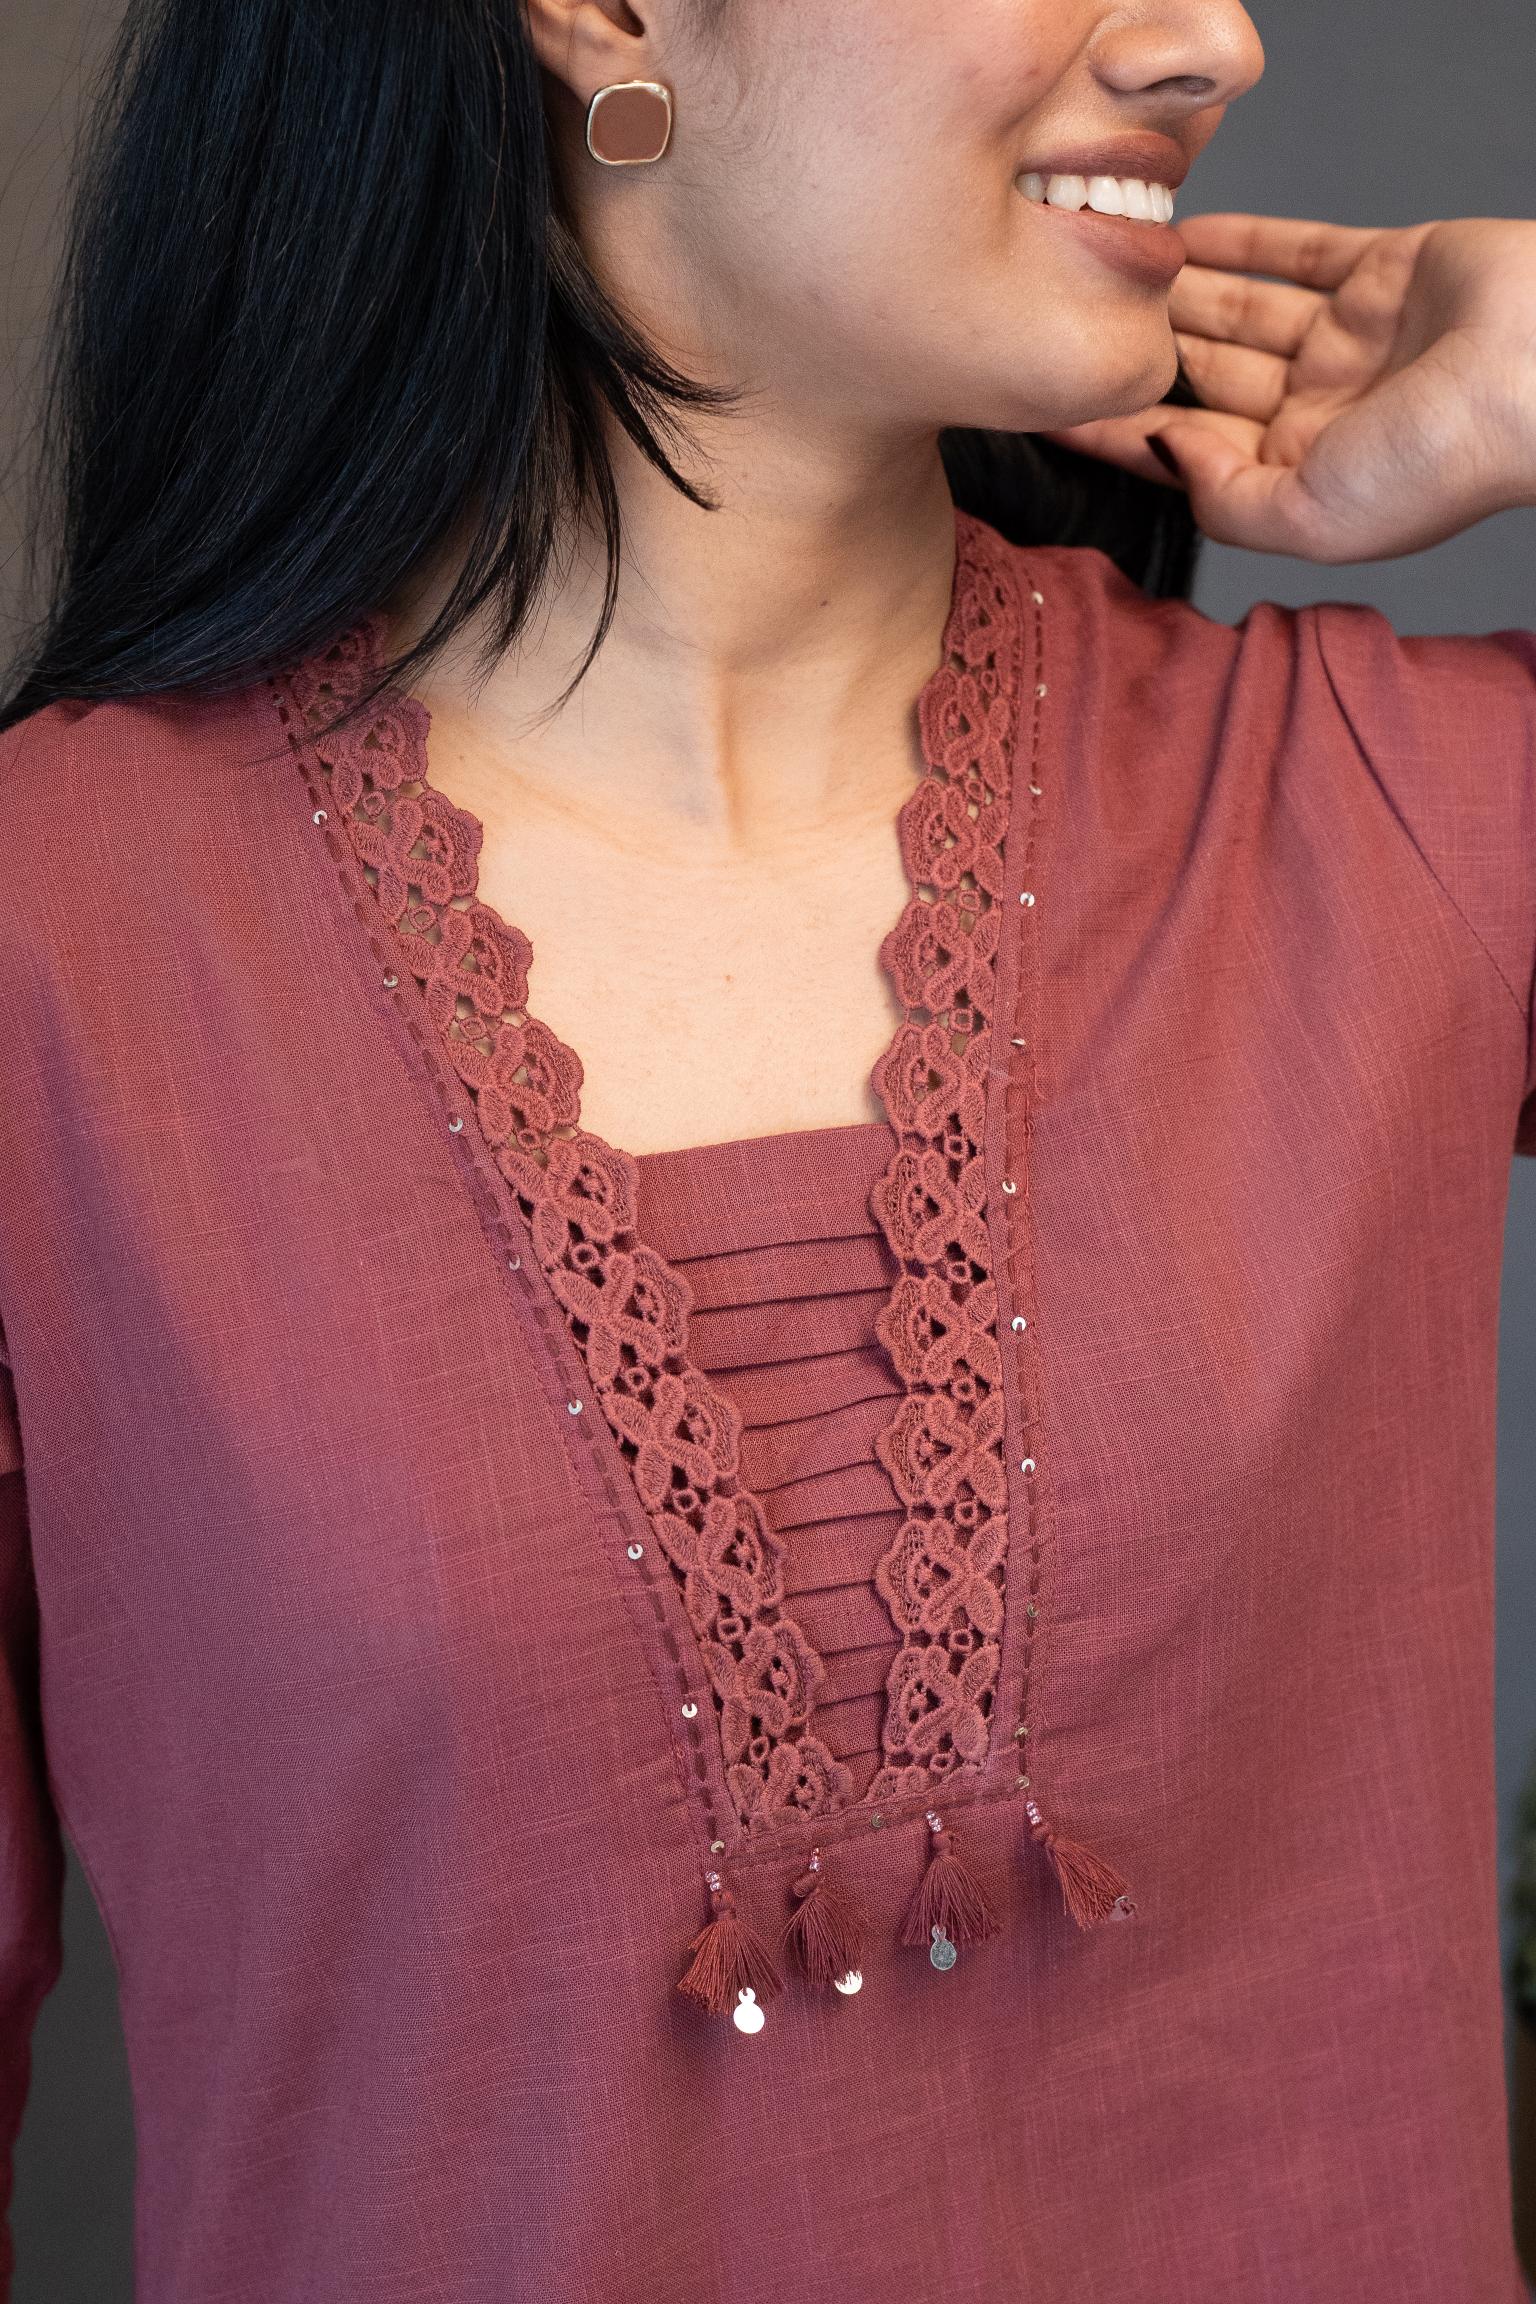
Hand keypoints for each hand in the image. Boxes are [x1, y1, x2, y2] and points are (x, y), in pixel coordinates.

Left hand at [1043, 214, 1535, 560]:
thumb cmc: (1441, 462)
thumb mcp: (1308, 518)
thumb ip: (1223, 499)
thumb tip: (1164, 451)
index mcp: (1303, 479)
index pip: (1187, 452)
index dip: (1118, 432)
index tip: (1051, 408)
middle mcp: (1324, 411)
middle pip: (1209, 379)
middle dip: (1143, 356)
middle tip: (1070, 322)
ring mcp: (1353, 339)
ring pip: (1244, 312)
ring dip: (1181, 294)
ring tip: (1110, 269)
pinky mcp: (1386, 272)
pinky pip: (1298, 251)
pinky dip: (1243, 242)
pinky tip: (1186, 236)